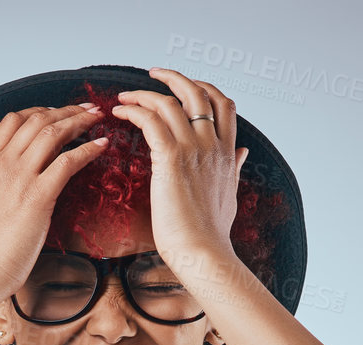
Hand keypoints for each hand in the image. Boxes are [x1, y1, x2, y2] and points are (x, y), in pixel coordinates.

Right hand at [0, 104, 108, 299]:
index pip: (13, 120)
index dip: (39, 111)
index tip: (57, 113)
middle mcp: (1, 163)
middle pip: (37, 120)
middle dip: (66, 110)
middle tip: (86, 109)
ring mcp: (19, 177)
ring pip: (53, 133)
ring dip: (79, 121)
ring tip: (96, 119)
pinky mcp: (39, 196)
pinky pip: (68, 161)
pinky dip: (88, 149)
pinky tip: (102, 145)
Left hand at [111, 68, 248, 269]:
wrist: (204, 253)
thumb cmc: (211, 233)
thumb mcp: (230, 194)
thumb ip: (234, 169)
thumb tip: (242, 153)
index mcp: (227, 152)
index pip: (223, 104)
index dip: (203, 88)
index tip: (184, 86)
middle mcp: (213, 144)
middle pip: (198, 92)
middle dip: (174, 77)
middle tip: (153, 74)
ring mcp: (194, 149)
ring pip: (169, 102)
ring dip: (143, 94)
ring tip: (125, 97)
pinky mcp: (171, 158)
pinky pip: (151, 120)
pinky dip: (133, 110)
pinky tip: (120, 113)